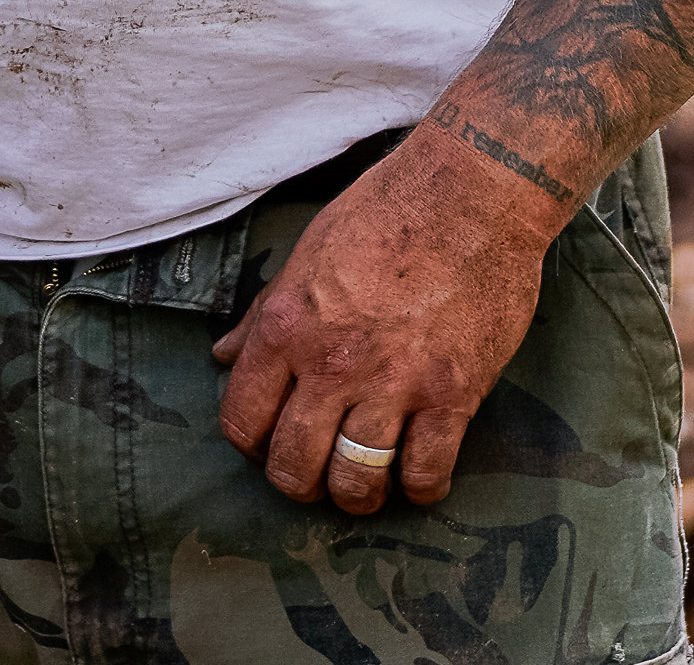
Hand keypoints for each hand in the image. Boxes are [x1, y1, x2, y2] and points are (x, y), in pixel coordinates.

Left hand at [210, 131, 564, 515]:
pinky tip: (418, 478)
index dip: (252, 446)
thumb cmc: (385, 213)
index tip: (270, 445)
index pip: (243, 420)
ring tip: (363, 489)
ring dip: (355, 497)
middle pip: (294, 465)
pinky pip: (427, 472)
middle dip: (299, 484)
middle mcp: (331, 364)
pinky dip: (420, 488)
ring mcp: (393, 384)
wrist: (470, 196)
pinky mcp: (451, 395)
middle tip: (315, 478)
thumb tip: (223, 356)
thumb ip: (262, 315)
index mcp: (287, 328)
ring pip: (355, 480)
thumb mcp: (305, 255)